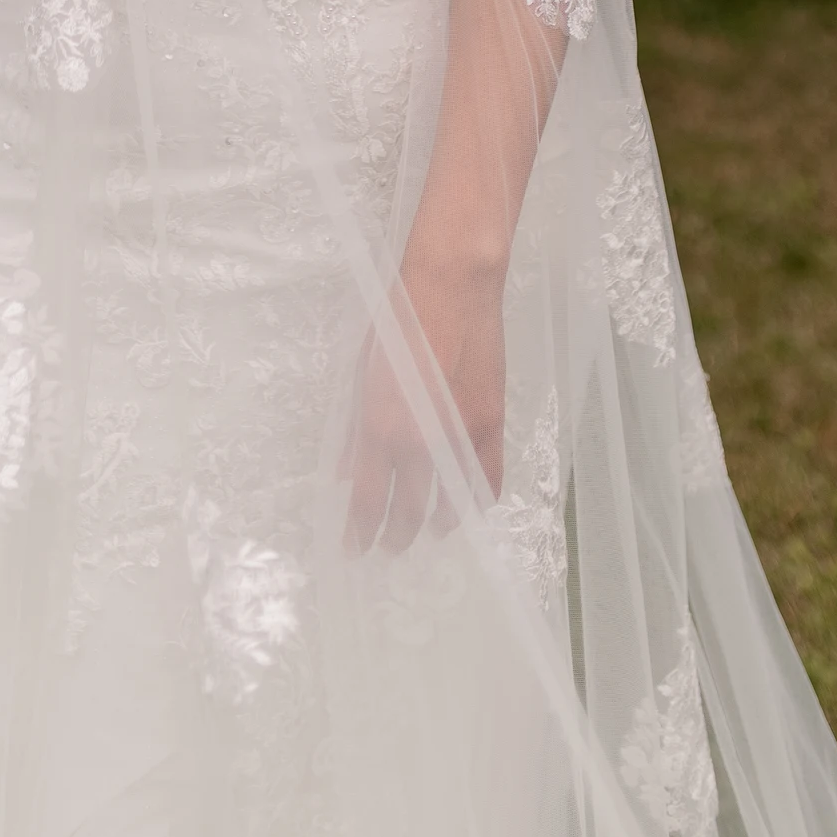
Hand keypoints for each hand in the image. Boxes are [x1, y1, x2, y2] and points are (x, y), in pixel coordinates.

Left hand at [342, 249, 505, 554]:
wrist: (452, 287)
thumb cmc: (397, 319)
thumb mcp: (361, 372)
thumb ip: (355, 429)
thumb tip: (346, 472)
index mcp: (380, 427)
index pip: (369, 499)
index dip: (361, 531)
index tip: (354, 549)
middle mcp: (419, 441)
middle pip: (409, 511)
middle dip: (396, 536)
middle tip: (388, 548)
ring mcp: (459, 436)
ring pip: (450, 503)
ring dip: (437, 525)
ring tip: (429, 533)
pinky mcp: (491, 423)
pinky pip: (488, 478)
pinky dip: (477, 499)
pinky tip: (468, 508)